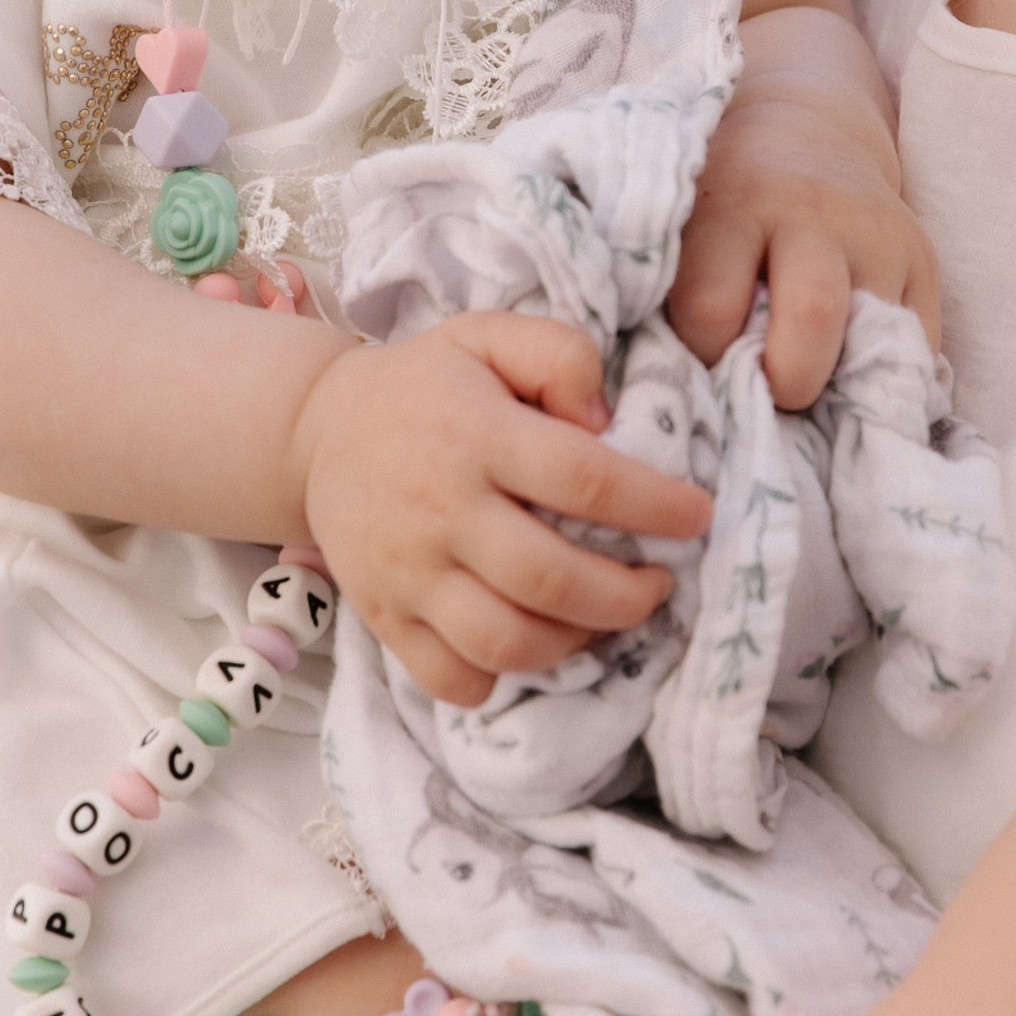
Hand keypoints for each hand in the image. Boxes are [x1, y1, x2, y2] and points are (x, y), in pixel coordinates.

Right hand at [290, 312, 711, 707]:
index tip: (696, 517)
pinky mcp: (385, 617)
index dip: (656, 506)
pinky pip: (453, 679)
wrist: (318, 431)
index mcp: (477, 436)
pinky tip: (530, 642)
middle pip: (550, 579)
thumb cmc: (428, 385)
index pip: (585, 480)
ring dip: (574, 642)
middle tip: (656, 583)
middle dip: (626, 595)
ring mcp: (409, 573)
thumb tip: (605, 423)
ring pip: (505, 641)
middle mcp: (442, 510)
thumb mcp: (490, 336)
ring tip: (600, 616)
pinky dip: (502, 678)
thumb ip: (560, 357)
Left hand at [670, 18, 939, 408]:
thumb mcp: (683, 225)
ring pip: (871, 344)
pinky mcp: (922, 260)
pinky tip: (845, 365)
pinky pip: (914, 350)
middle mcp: (813, 212)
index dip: (701, 353)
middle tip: (767, 389)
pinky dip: (877, 376)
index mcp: (733, 204)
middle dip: (786, 382)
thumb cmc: (722, 200)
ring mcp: (878, 236)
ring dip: (837, 385)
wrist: (805, 131)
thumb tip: (687, 396)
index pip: (710, 310)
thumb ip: (677, 294)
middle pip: (811, 319)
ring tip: (807, 378)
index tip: (701, 355)